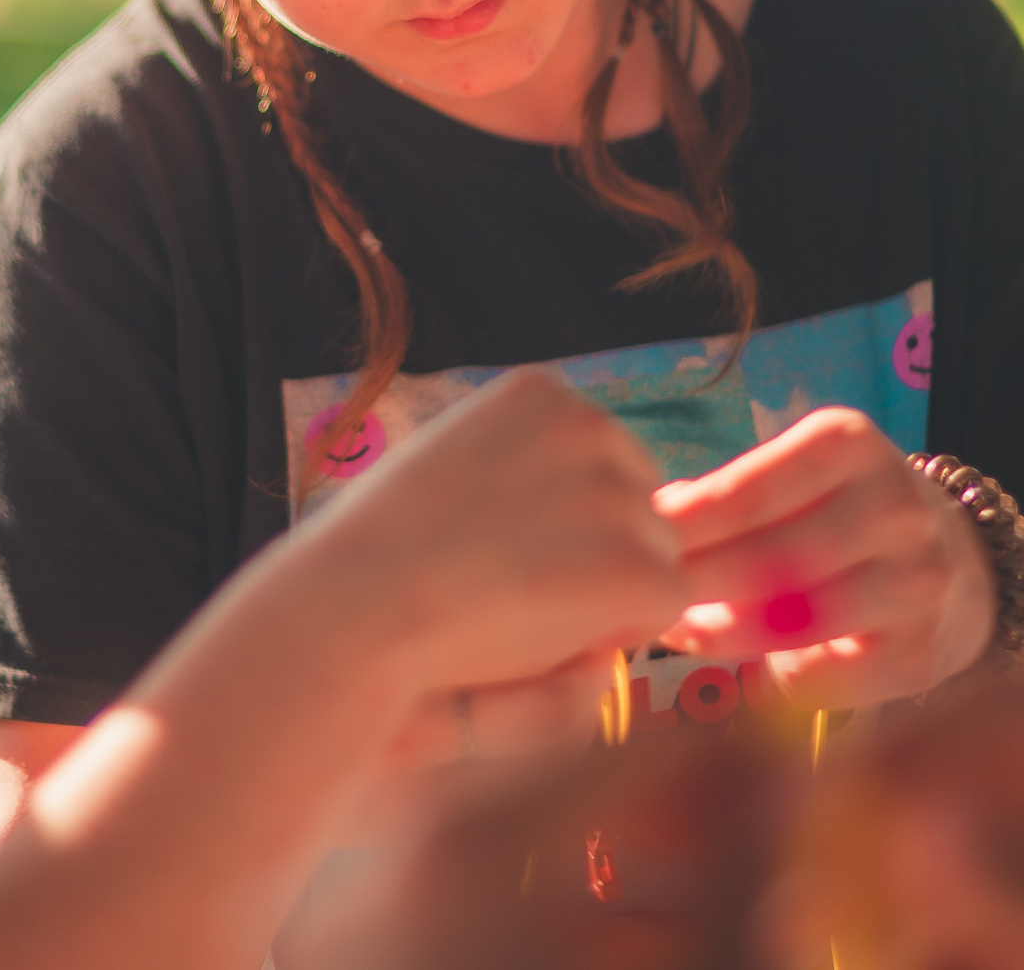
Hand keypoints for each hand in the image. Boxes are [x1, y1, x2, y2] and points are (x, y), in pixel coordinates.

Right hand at [290, 366, 689, 701]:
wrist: (357, 605)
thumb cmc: (384, 548)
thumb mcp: (452, 458)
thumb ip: (522, 461)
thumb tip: (598, 488)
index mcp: (541, 393)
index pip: (602, 458)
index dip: (565, 518)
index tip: (501, 544)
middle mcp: (589, 424)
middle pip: (639, 501)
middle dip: (599, 551)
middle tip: (516, 586)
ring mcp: (617, 493)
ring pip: (656, 555)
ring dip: (609, 593)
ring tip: (522, 607)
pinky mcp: (636, 564)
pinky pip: (666, 604)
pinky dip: (622, 631)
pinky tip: (549, 629)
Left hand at [652, 409, 992, 708]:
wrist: (966, 569)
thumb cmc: (846, 514)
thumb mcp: (801, 475)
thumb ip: (732, 494)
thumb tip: (652, 517)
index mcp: (849, 444)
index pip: (748, 489)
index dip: (684, 525)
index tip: (637, 545)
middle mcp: (893, 507)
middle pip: (766, 559)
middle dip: (693, 585)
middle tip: (642, 598)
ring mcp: (916, 583)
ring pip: (791, 621)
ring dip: (721, 633)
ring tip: (680, 630)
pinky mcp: (920, 653)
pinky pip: (821, 676)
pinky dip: (770, 676)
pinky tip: (739, 667)